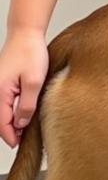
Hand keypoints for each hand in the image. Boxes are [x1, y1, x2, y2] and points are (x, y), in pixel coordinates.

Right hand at [0, 29, 49, 147]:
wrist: (26, 34)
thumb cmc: (30, 53)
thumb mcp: (33, 82)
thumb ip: (27, 105)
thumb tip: (21, 124)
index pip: (2, 123)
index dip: (11, 136)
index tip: (19, 145)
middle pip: (0, 118)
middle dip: (11, 129)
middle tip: (24, 139)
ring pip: (3, 110)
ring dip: (12, 119)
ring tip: (26, 126)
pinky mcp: (3, 82)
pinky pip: (5, 101)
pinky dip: (12, 108)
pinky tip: (24, 110)